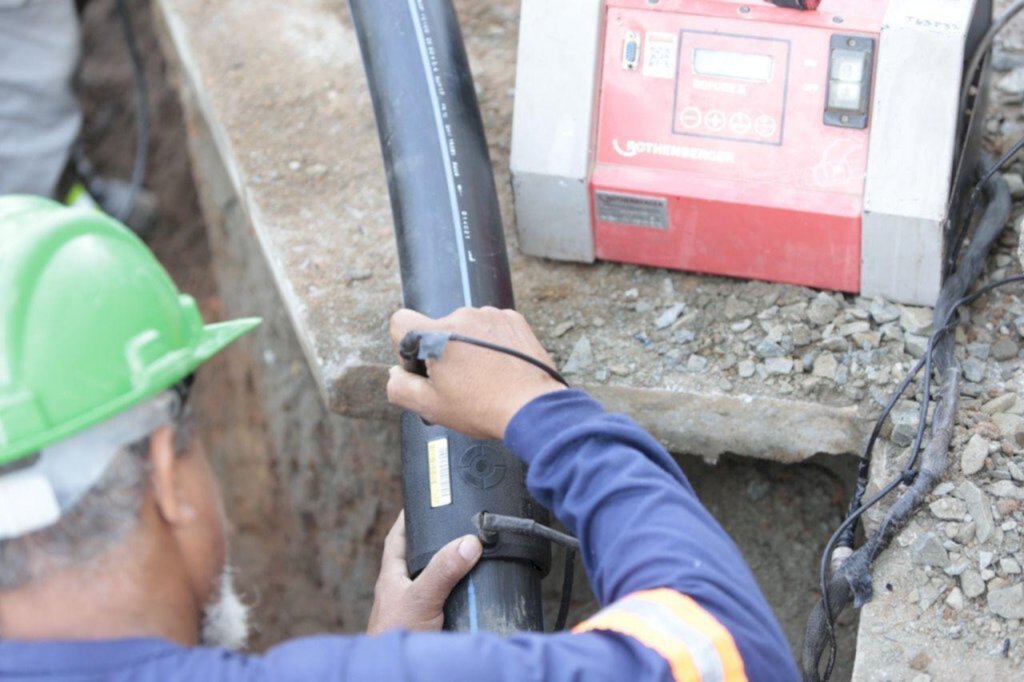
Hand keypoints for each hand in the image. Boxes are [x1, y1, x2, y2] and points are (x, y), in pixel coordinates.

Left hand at [367, 512, 482, 633]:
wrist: (395, 678)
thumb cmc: (395, 636)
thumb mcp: (421, 598)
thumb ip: (443, 571)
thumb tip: (468, 543)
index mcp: (393, 577)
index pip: (396, 539)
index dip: (407, 520)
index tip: (421, 503)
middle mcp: (403, 590)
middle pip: (419, 558)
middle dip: (436, 543)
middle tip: (458, 526)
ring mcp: (416, 608)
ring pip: (437, 581)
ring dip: (452, 571)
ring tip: (474, 556)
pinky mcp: (430, 625)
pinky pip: (449, 602)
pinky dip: (461, 596)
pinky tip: (474, 594)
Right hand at [387, 307, 565, 439]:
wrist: (531, 407)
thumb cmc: (482, 408)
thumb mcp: (430, 407)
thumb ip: (400, 387)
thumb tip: (395, 373)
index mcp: (435, 335)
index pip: (400, 322)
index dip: (405, 347)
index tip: (423, 367)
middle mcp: (462, 316)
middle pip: (436, 328)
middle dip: (442, 351)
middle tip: (460, 381)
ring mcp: (490, 315)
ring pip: (465, 327)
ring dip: (468, 346)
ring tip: (485, 376)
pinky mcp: (512, 319)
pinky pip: (491, 327)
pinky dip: (491, 343)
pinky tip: (500, 366)